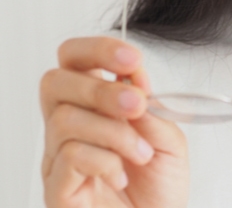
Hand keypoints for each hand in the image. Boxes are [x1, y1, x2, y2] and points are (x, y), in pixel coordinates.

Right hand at [40, 37, 188, 207]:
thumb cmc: (160, 189)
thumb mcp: (169, 140)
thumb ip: (152, 108)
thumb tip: (134, 76)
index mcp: (96, 107)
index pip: (75, 61)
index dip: (97, 50)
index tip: (131, 59)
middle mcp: (71, 128)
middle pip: (55, 82)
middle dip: (100, 89)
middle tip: (136, 105)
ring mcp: (58, 158)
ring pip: (64, 119)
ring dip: (114, 132)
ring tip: (141, 153)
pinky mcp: (57, 188)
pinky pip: (69, 156)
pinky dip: (105, 160)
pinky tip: (121, 174)